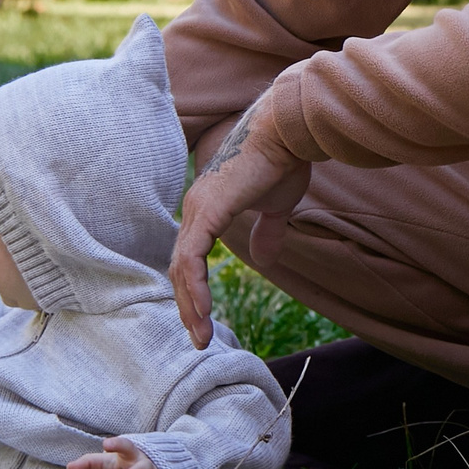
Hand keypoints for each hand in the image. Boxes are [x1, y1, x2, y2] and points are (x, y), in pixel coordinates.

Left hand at [170, 97, 311, 348]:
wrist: (288, 131)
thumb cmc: (285, 161)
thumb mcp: (276, 207)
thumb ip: (267, 232)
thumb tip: (265, 260)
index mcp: (207, 208)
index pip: (191, 257)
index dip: (195, 289)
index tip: (205, 318)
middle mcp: (195, 210)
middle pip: (180, 268)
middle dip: (188, 306)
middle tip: (199, 338)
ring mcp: (198, 210)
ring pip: (182, 269)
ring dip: (190, 305)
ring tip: (201, 336)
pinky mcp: (208, 211)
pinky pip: (192, 259)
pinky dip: (195, 288)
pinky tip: (202, 311)